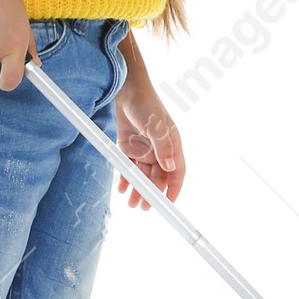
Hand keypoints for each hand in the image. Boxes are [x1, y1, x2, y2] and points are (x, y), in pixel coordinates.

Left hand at [114, 78, 184, 208]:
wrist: (125, 90)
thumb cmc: (146, 103)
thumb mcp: (155, 125)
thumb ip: (163, 146)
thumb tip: (170, 167)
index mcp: (172, 146)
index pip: (177, 172)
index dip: (174, 189)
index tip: (168, 204)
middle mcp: (159, 151)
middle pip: (158, 178)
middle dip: (151, 194)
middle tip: (143, 207)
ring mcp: (144, 150)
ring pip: (142, 177)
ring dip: (137, 190)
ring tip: (131, 204)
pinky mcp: (130, 149)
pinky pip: (129, 169)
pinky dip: (125, 179)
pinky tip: (121, 189)